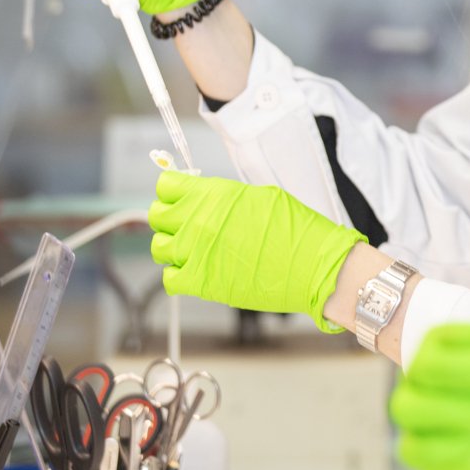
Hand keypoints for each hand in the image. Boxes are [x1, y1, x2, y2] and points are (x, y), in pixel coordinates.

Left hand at [149, 172, 363, 332]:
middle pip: (157, 216)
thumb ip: (224, 197)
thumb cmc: (296, 229)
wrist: (313, 265)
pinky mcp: (200, 282)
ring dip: (173, 246)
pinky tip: (196, 269)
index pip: (167, 187)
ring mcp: (196, 253)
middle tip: (186, 223)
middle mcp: (199, 221)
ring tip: (195, 248)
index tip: (179, 197)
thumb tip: (204, 198)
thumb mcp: (260, 196)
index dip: (172, 192)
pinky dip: (178, 274)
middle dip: (169, 217)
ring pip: (159, 247)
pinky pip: (169, 278)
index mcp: (214, 194)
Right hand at [391, 324, 469, 469]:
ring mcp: (425, 415)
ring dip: (445, 408)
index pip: (449, 334)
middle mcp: (430, 378)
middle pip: (422, 366)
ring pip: (407, 407)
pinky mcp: (426, 451)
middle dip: (457, 367)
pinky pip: (414, 449)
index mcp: (450, 349)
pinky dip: (440, 447)